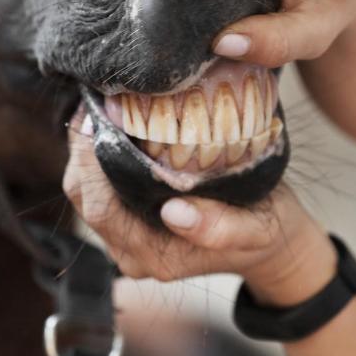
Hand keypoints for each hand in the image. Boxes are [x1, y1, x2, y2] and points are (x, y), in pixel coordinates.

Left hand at [62, 113, 336, 305]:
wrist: (274, 243)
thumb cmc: (265, 231)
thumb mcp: (256, 230)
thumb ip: (219, 228)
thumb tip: (174, 213)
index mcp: (154, 255)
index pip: (101, 207)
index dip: (90, 162)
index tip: (98, 116)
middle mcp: (132, 251)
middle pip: (85, 196)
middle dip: (81, 148)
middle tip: (95, 100)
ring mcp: (127, 238)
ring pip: (86, 191)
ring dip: (85, 149)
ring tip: (99, 105)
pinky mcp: (131, 222)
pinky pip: (100, 187)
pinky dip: (97, 155)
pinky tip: (111, 123)